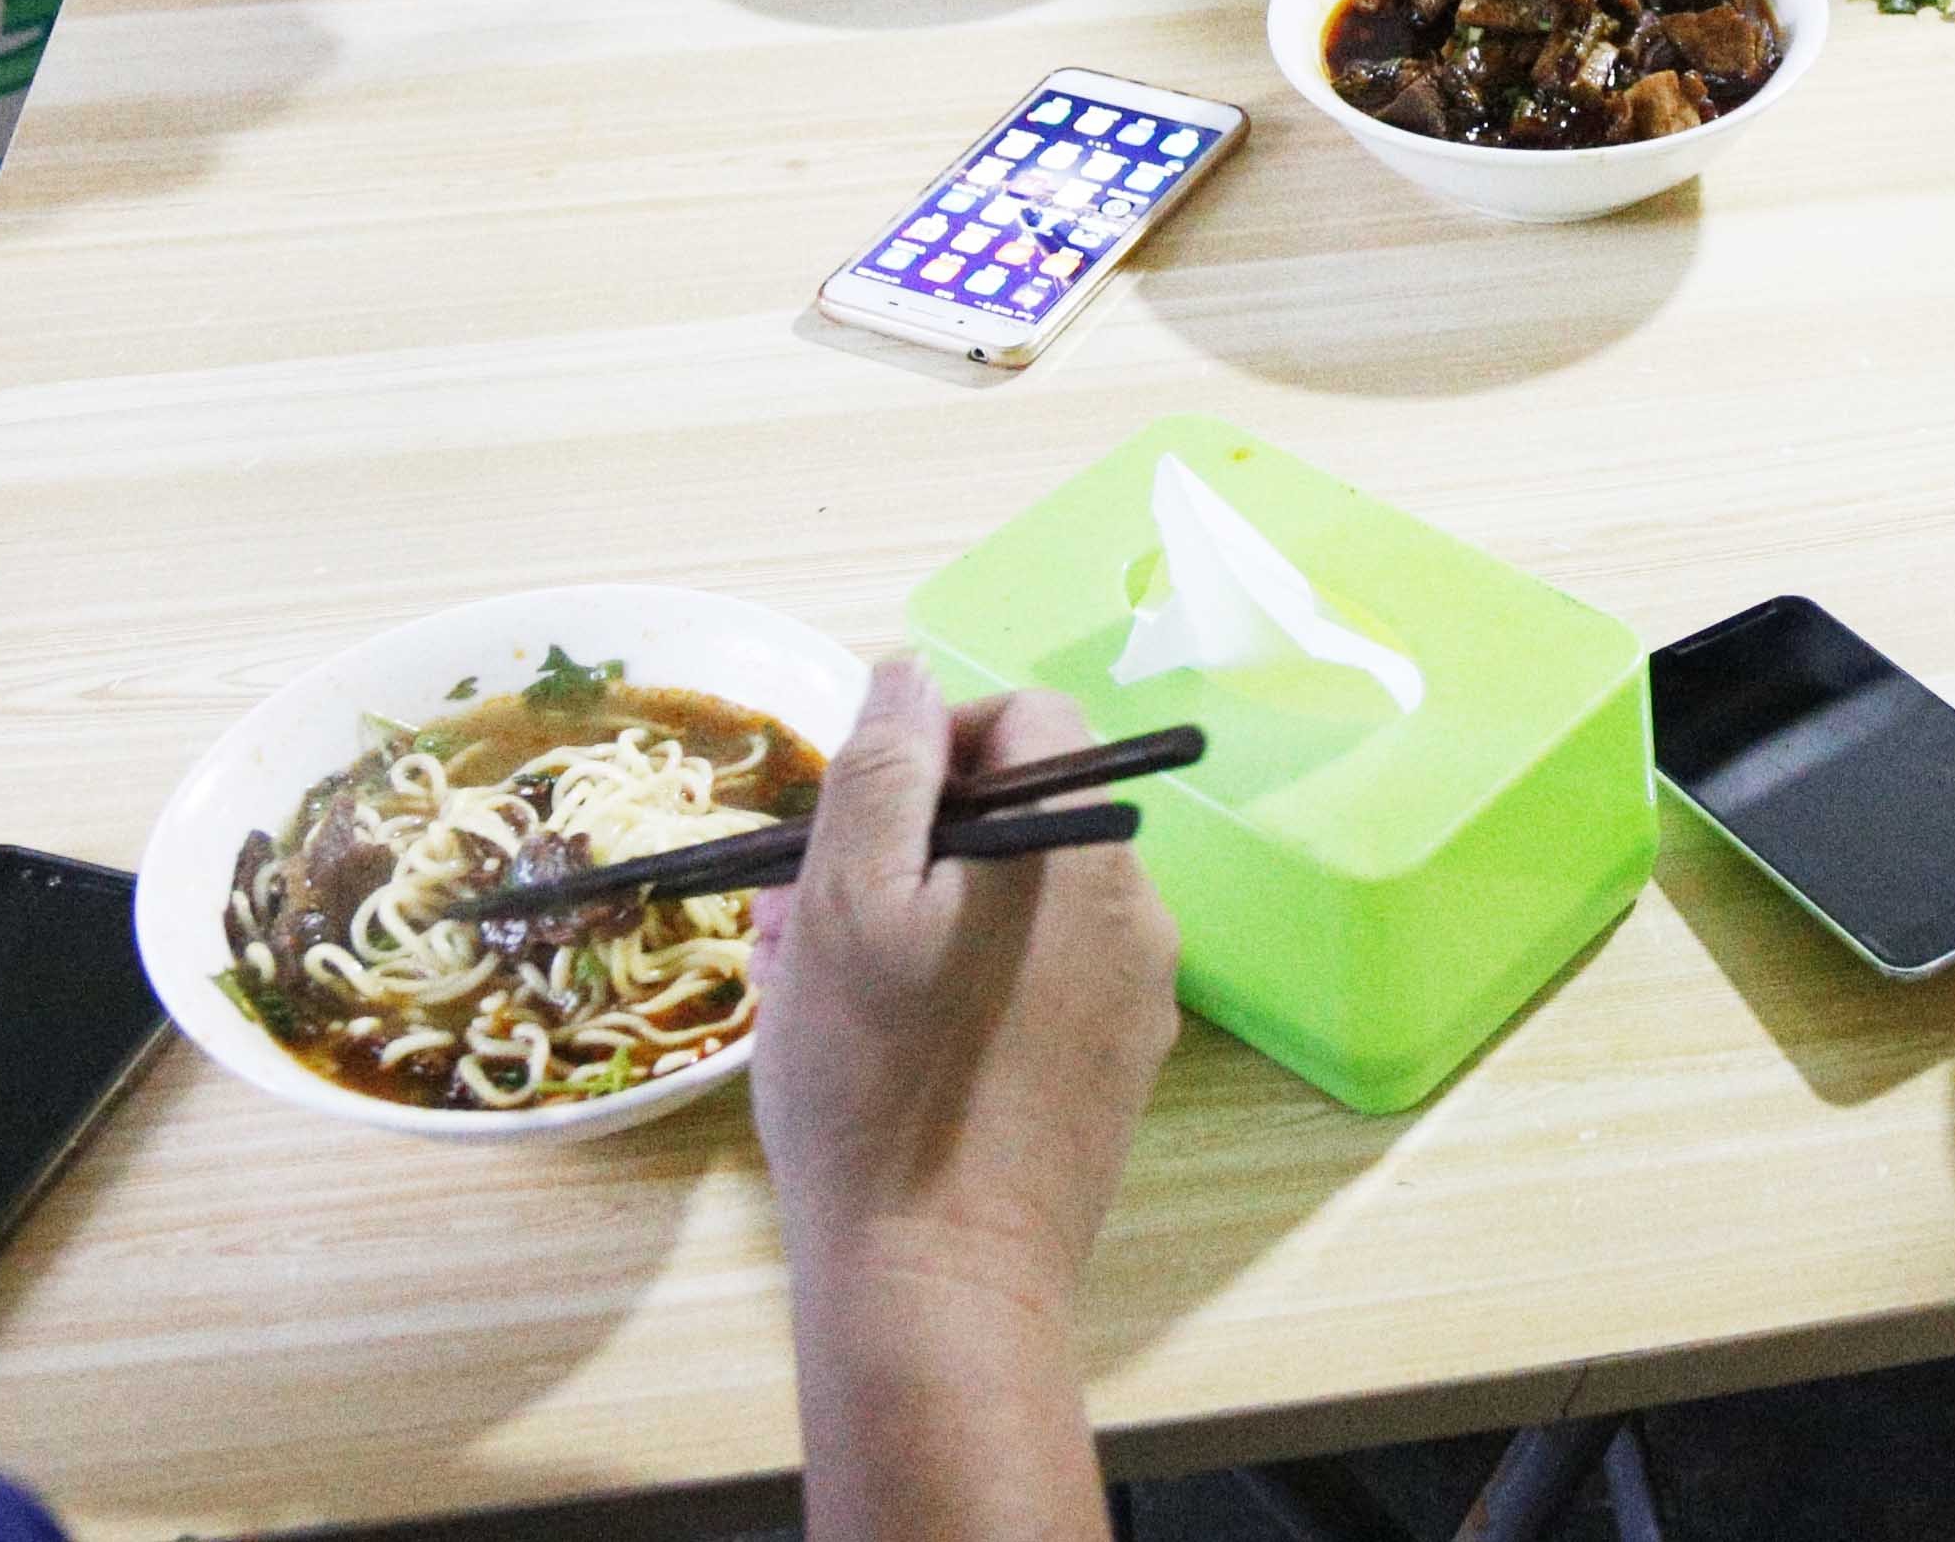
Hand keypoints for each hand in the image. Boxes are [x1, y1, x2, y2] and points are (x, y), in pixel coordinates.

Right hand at [752, 662, 1180, 1348]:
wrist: (940, 1282)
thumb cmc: (874, 1087)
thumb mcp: (844, 904)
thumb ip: (884, 770)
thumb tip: (909, 674)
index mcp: (1082, 851)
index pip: (1030, 720)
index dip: (934, 741)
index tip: (856, 811)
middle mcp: (1137, 908)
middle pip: (1024, 811)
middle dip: (915, 839)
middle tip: (816, 912)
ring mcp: (1138, 993)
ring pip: (1025, 897)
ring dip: (932, 911)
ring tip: (835, 987)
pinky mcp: (1118, 1064)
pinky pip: (1043, 977)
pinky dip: (971, 980)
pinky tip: (895, 1044)